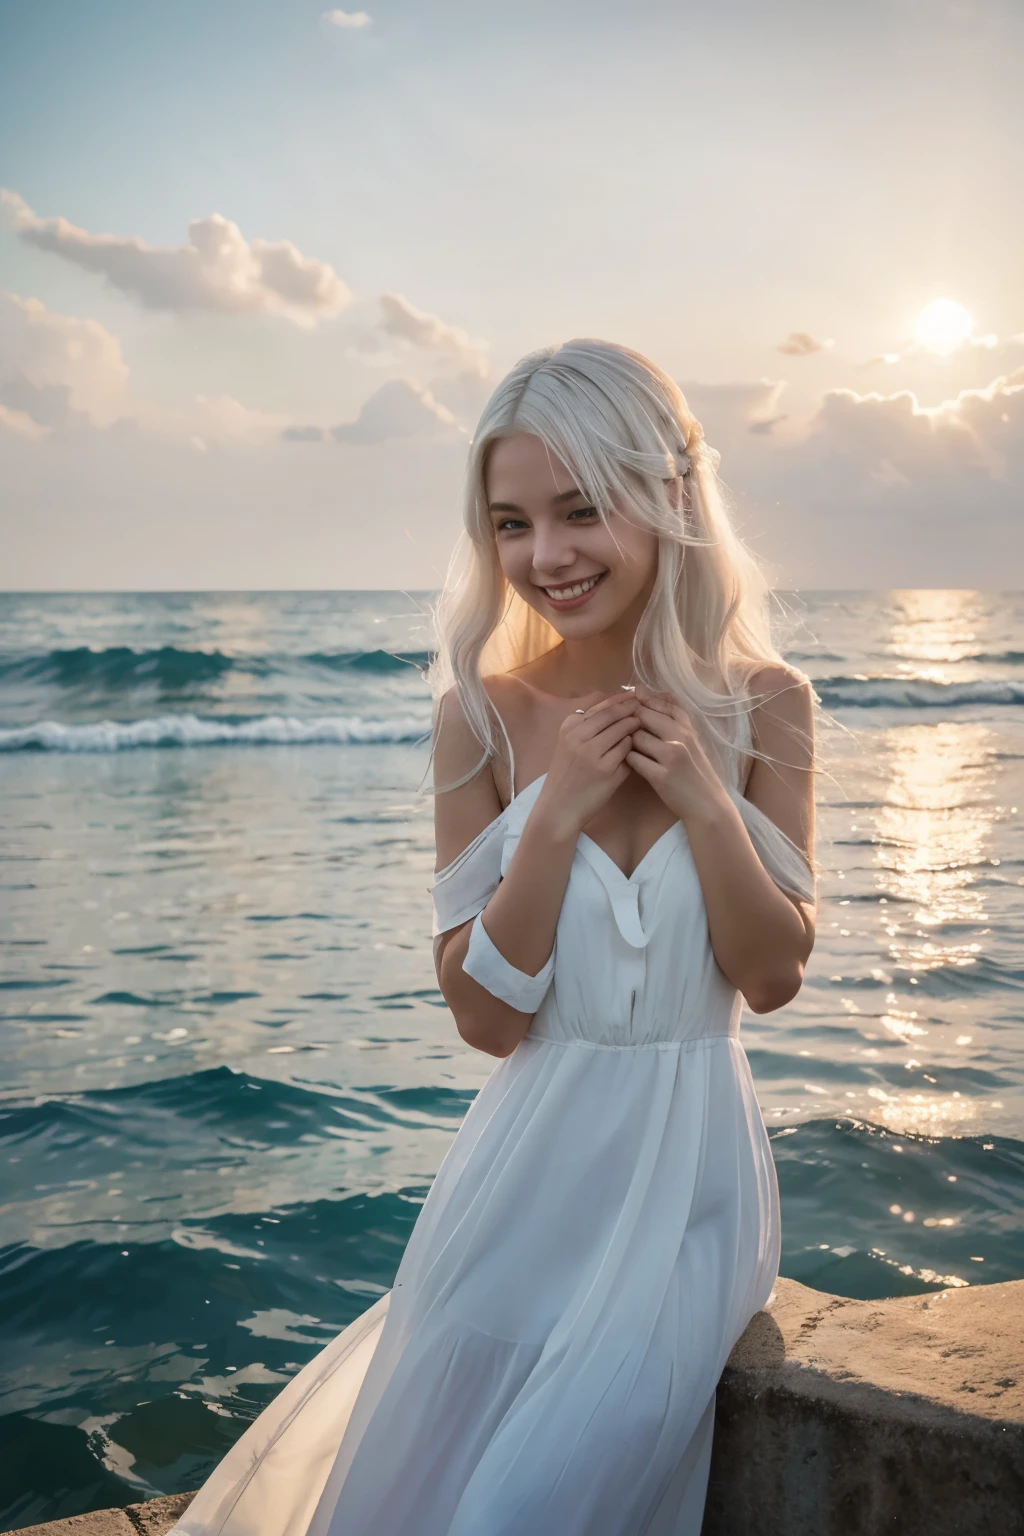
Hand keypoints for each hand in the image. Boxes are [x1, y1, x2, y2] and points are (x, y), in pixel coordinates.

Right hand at [533, 692, 639, 840]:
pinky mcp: (607, 771)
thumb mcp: (567, 745)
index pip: (600, 707)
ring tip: (643, 726)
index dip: (620, 699)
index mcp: (569, 728)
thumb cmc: (566, 775)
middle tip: (645, 707)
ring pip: (623, 732)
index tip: (633, 696)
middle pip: (613, 715)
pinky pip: (627, 752)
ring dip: (635, 728)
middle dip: (632, 709)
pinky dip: (633, 748)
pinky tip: (637, 749)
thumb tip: (615, 707)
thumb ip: (586, 727)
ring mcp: (593, 754)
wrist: (559, 807)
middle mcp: (579, 738)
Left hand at [626, 684, 730, 824]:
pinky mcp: (660, 776)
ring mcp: (671, 756)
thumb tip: (648, 694)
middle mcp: (681, 737)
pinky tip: (635, 763)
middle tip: (627, 730)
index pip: (665, 701)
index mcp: (689, 727)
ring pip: (636, 737)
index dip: (646, 697)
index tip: (635, 699)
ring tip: (633, 749)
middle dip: (631, 720)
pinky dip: (630, 760)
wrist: (708, 804)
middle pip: (644, 715)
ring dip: (629, 742)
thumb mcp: (692, 741)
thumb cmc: (696, 771)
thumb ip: (675, 721)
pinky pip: (633, 759)